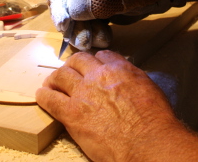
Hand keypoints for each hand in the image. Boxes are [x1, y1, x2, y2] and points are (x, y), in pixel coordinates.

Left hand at [36, 50, 182, 161]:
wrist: (147, 143)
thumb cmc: (155, 123)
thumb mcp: (150, 90)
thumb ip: (134, 80)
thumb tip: (128, 82)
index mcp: (120, 69)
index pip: (102, 55)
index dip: (95, 61)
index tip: (92, 67)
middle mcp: (99, 75)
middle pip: (78, 60)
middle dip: (72, 65)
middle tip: (68, 72)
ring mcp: (83, 92)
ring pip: (61, 75)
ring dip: (55, 78)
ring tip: (51, 84)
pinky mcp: (71, 113)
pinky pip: (50, 99)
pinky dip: (44, 96)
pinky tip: (42, 96)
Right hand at [45, 0, 185, 48]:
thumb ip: (92, 1)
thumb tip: (70, 12)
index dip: (57, 2)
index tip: (65, 24)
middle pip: (65, 0)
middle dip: (72, 23)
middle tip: (82, 40)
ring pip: (77, 15)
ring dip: (83, 32)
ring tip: (95, 42)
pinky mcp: (101, 6)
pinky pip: (90, 22)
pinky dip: (93, 33)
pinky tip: (102, 40)